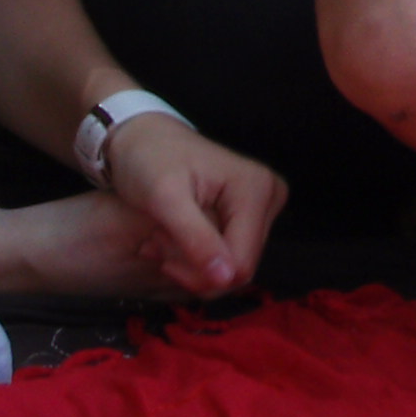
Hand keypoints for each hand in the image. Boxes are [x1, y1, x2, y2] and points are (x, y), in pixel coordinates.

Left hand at [100, 112, 285, 294]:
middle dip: (192, 267)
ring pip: (232, 265)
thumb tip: (227, 279)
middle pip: (239, 267)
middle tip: (155, 245)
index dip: (198, 275)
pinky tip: (173, 238)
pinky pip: (229, 255)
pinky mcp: (252, 213)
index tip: (158, 256)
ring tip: (160, 239)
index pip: (240, 264)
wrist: (144, 137)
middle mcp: (271, 195)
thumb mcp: (165, 199)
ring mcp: (264, 204)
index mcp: (256, 188)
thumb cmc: (149, 160)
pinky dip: (196, 256)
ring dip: (191, 264)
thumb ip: (196, 239)